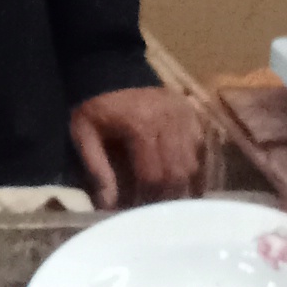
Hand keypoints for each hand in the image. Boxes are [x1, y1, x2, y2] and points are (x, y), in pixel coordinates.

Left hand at [69, 85, 204, 210]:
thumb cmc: (96, 107)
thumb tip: (108, 206)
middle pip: (177, 173)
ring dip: (181, 187)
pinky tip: (185, 186)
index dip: (145, 198)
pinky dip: (195, 171)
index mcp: (141, 125)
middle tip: (154, 212)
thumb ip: (97, 169)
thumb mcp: (84, 134)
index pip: (152, 175)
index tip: (137, 213)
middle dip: (166, 197)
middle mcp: (170, 120)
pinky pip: (202, 152)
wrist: (112, 73)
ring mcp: (186, 117)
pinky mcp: (195, 117)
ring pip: (193, 165)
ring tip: (166, 201)